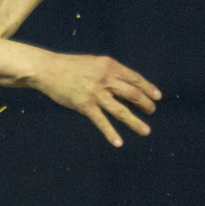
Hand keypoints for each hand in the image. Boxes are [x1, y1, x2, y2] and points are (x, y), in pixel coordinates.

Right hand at [27, 52, 161, 146]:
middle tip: (152, 111)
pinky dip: (111, 133)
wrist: (47, 69)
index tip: (157, 96)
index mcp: (109, 66)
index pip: (134, 77)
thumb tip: (125, 84)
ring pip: (120, 110)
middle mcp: (105, 79)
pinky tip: (119, 142)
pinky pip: (101, 121)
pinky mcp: (84, 105)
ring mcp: (95, 93)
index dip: (147, 87)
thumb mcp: (93, 63)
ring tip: (146, 130)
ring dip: (135, 121)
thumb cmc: (69, 66)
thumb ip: (109, 72)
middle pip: (132, 93)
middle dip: (145, 103)